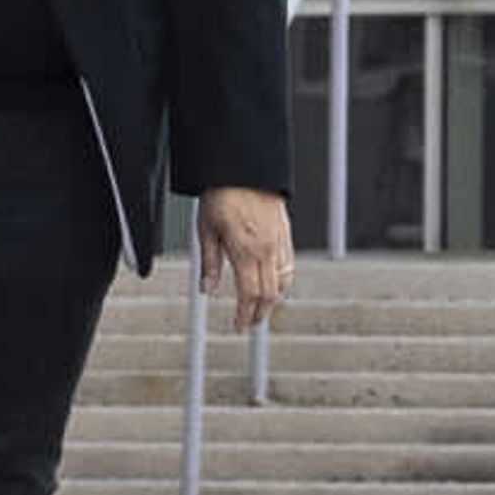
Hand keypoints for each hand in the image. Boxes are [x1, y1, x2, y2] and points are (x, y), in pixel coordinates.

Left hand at [197, 184, 294, 330]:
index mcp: (246, 252)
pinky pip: (289, 265)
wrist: (244, 168)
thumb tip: (207, 289)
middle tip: (249, 323)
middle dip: (260, 313)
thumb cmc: (223, 194)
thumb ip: (209, 264)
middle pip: (270, 294)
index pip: (250, 295)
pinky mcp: (286, 234)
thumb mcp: (205, 231)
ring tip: (261, 309)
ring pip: (283, 282)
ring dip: (273, 300)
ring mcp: (280, 242)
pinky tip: (274, 285)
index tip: (239, 326)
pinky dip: (283, 281)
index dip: (245, 314)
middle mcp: (267, 250)